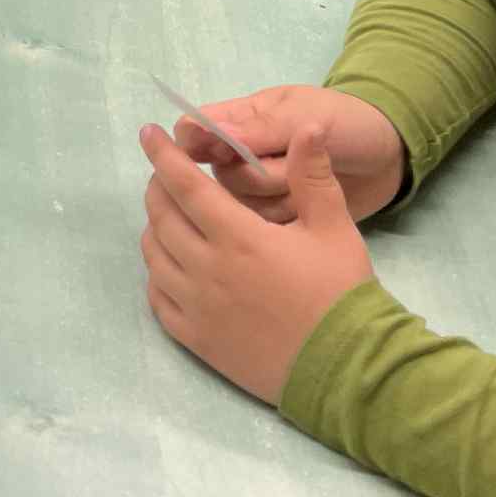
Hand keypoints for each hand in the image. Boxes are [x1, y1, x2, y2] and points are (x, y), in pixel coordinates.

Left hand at [140, 120, 375, 405]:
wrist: (347, 369)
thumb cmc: (341, 294)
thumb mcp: (335, 228)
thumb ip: (313, 176)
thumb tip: (308, 127)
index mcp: (239, 237)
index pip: (185, 184)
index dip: (162, 155)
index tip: (148, 133)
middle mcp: (207, 269)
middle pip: (161, 215)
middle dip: (158, 186)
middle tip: (168, 175)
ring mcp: (197, 306)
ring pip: (154, 254)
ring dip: (155, 227)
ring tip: (171, 216)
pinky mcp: (195, 339)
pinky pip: (157, 298)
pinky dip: (156, 273)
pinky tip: (171, 264)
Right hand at [174, 84, 407, 223]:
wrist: (390, 158)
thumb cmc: (347, 124)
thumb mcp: (307, 116)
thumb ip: (261, 128)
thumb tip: (210, 132)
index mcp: (241, 120)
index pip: (194, 132)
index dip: (197, 146)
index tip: (225, 154)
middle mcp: (242, 156)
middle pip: (219, 177)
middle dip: (258, 177)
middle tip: (291, 169)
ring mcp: (261, 189)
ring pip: (242, 206)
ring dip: (280, 198)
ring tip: (308, 186)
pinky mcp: (279, 216)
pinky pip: (266, 228)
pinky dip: (292, 219)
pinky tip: (312, 208)